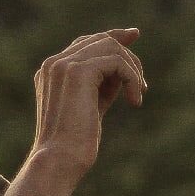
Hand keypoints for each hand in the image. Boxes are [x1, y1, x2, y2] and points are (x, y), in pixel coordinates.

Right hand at [27, 28, 147, 187]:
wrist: (59, 161)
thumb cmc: (75, 143)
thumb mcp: (92, 106)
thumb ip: (104, 83)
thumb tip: (127, 66)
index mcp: (51, 70)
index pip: (85, 41)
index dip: (112, 36)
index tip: (134, 34)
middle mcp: (53, 63)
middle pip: (101, 40)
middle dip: (128, 57)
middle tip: (143, 86)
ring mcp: (63, 64)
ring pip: (111, 46)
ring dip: (132, 69)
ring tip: (138, 94)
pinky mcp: (78, 70)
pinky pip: (117, 60)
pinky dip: (132, 78)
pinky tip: (135, 101)